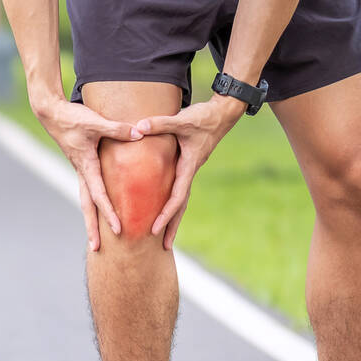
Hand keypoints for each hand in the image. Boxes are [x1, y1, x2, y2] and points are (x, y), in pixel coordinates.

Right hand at [34, 98, 142, 250]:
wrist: (51, 113)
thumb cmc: (72, 117)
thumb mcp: (96, 122)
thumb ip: (118, 129)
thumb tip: (140, 133)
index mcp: (86, 166)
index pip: (99, 195)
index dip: (109, 212)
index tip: (118, 229)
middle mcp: (82, 173)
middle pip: (87, 207)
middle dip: (92, 228)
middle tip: (97, 248)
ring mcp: (80, 171)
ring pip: (85, 201)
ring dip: (90, 221)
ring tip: (95, 240)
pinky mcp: (81, 166)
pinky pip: (88, 191)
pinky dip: (93, 206)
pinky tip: (99, 212)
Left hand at [135, 95, 245, 249]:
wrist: (222, 113)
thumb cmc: (203, 117)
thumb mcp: (181, 120)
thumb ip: (159, 124)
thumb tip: (138, 127)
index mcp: (188, 167)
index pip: (177, 197)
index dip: (165, 214)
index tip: (155, 229)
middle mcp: (190, 172)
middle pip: (181, 206)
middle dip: (172, 226)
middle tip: (164, 247)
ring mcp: (190, 170)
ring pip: (181, 200)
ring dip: (174, 219)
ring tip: (165, 239)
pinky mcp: (188, 165)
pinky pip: (179, 190)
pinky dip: (173, 203)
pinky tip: (165, 210)